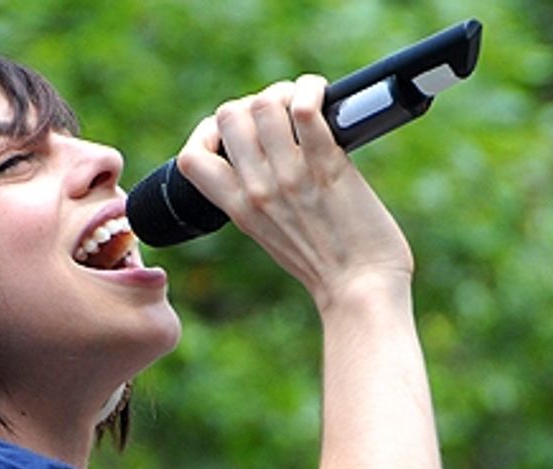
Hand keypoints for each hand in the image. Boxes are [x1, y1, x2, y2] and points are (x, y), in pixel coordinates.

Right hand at [176, 75, 413, 311]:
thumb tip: (270, 158)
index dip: (208, 133)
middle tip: (282, 115)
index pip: (190, 158)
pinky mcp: (327, 166)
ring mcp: (291, 177)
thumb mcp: (273, 235)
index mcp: (240, 209)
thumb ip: (261, 199)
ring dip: (285, 93)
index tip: (237, 133)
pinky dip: (311, 92)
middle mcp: (258, 190)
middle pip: (228, 116)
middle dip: (254, 103)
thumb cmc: (329, 267)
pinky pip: (305, 110)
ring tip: (305, 104)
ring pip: (262, 104)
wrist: (361, 291)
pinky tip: (322, 98)